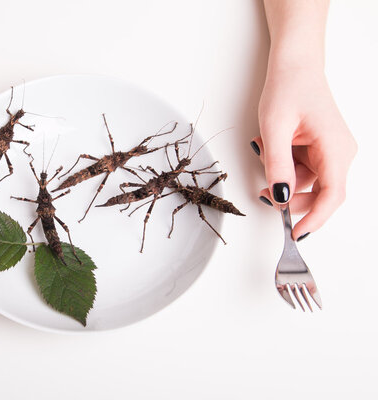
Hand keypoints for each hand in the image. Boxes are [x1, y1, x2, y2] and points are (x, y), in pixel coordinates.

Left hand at [253, 65, 356, 239]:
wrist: (294, 65)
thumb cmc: (288, 88)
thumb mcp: (274, 129)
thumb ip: (277, 165)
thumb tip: (280, 196)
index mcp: (336, 149)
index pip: (332, 196)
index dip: (315, 219)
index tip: (295, 234)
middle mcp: (340, 153)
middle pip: (318, 194)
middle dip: (288, 195)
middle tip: (262, 192)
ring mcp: (332, 151)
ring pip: (306, 183)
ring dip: (281, 176)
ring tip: (264, 149)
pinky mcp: (321, 149)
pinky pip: (302, 170)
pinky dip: (283, 166)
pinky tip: (271, 147)